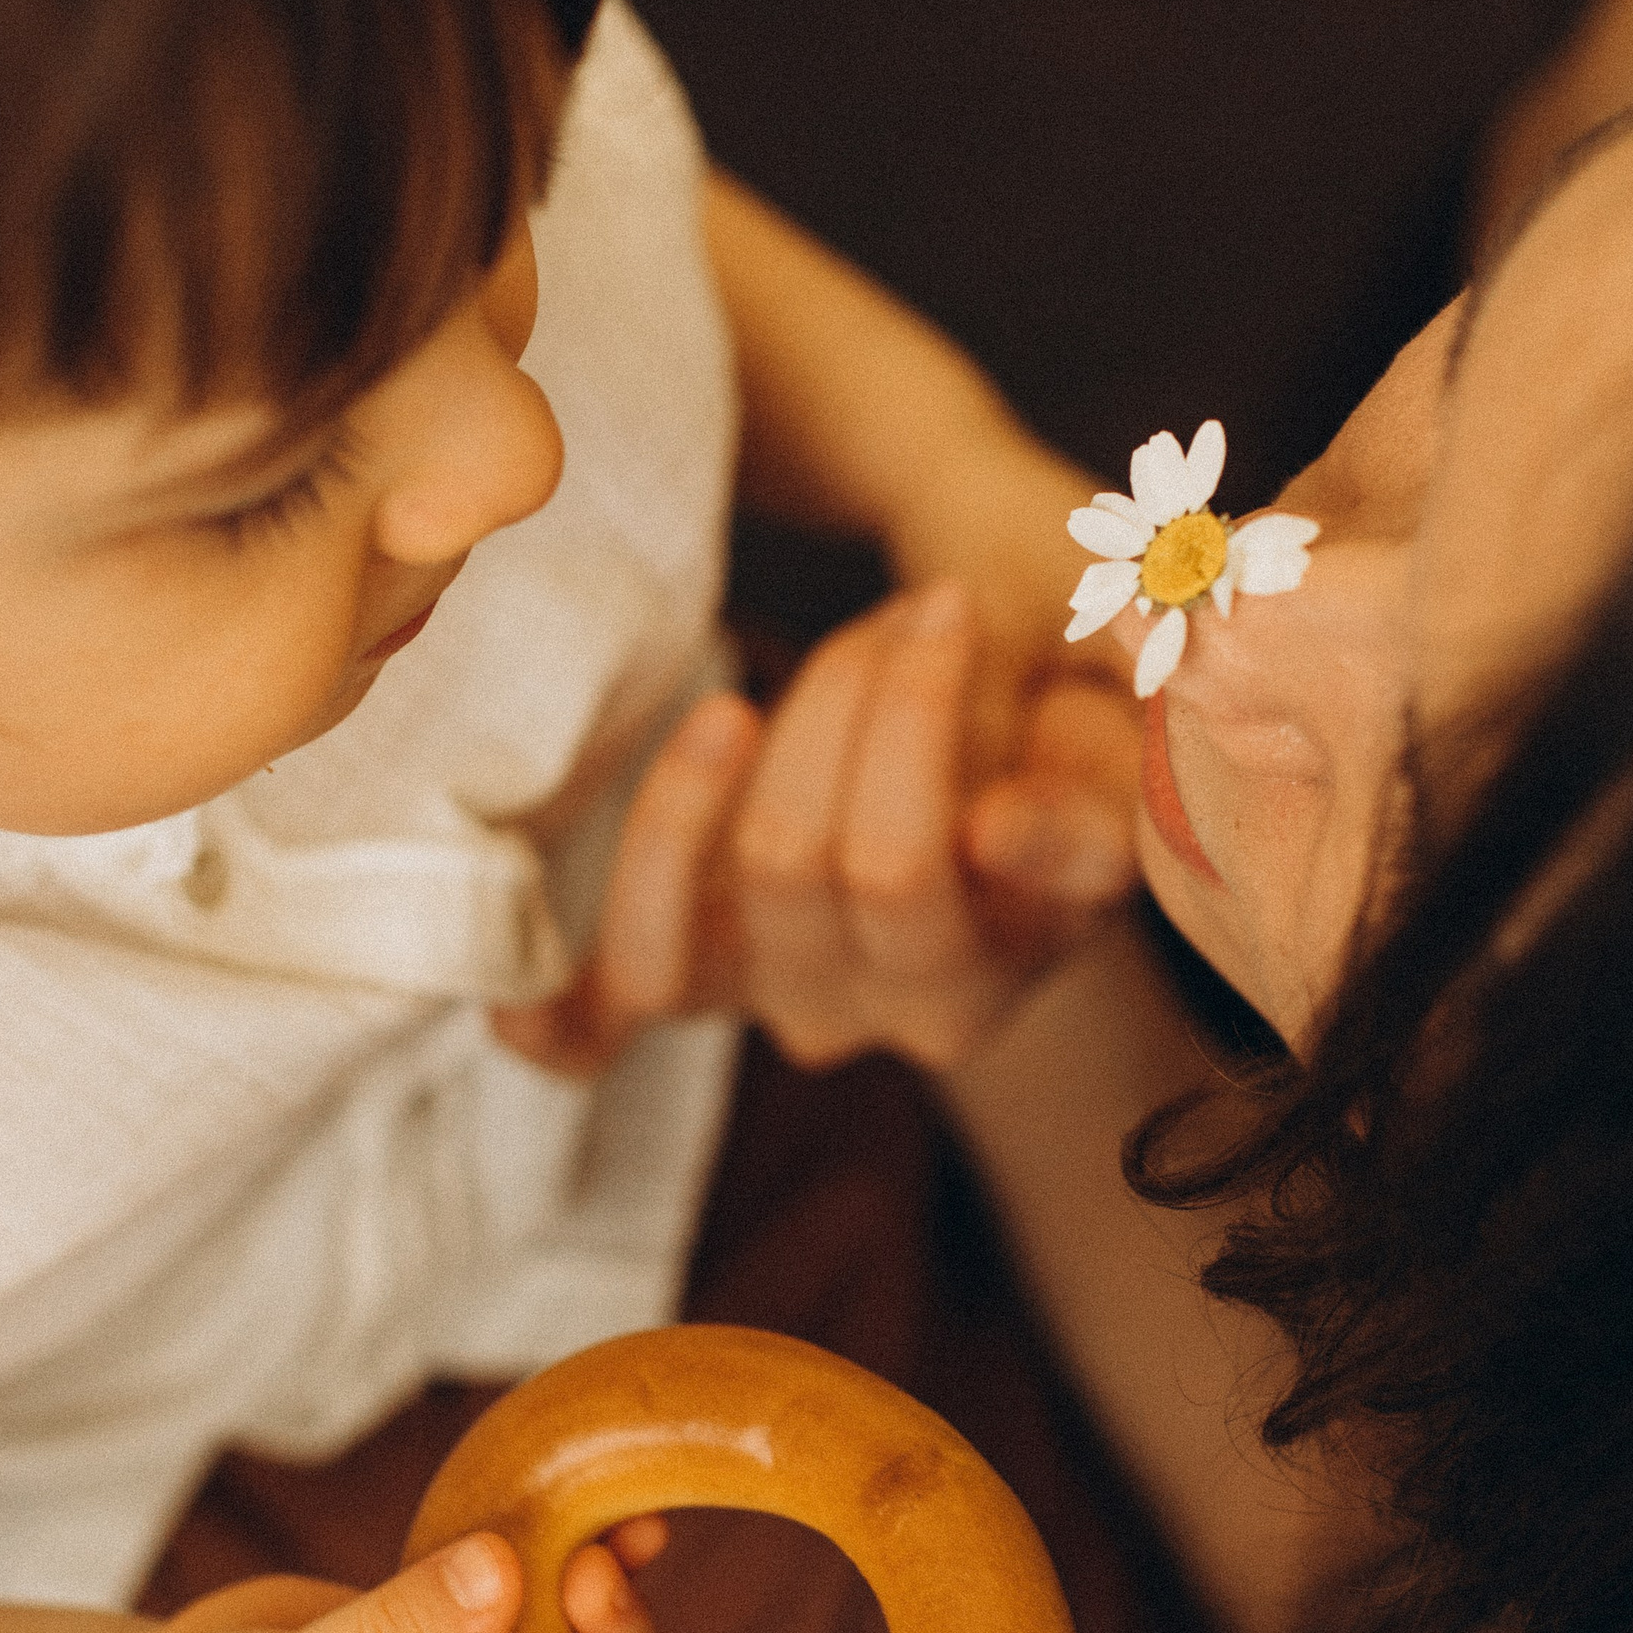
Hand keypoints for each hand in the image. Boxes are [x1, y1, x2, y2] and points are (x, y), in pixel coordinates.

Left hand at [495, 578, 1139, 1077]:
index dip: (919, 732)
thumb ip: (1089, 777)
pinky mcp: (700, 983)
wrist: (1021, 730)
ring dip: (694, 795)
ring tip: (743, 700)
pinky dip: (556, 1012)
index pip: (926, 867)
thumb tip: (996, 838)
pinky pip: (604, 1025)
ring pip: (697, 924)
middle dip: (844, 700)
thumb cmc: (1070, 701)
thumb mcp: (1123, 717)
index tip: (953, 607)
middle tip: (911, 610)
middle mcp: (901, 1011)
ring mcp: (788, 1000)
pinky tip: (508, 994)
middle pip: (808, 863)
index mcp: (1011, 961)